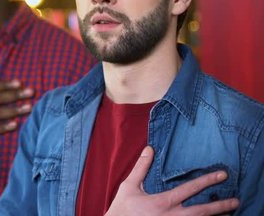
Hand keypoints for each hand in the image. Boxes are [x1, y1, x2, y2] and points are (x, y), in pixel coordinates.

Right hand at [105, 146, 239, 215]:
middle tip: (236, 201)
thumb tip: (149, 149)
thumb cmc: (122, 209)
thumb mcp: (129, 186)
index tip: (222, 175)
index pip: (190, 189)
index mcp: (163, 202)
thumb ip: (141, 167)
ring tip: (229, 213)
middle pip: (202, 211)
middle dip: (220, 206)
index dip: (207, 181)